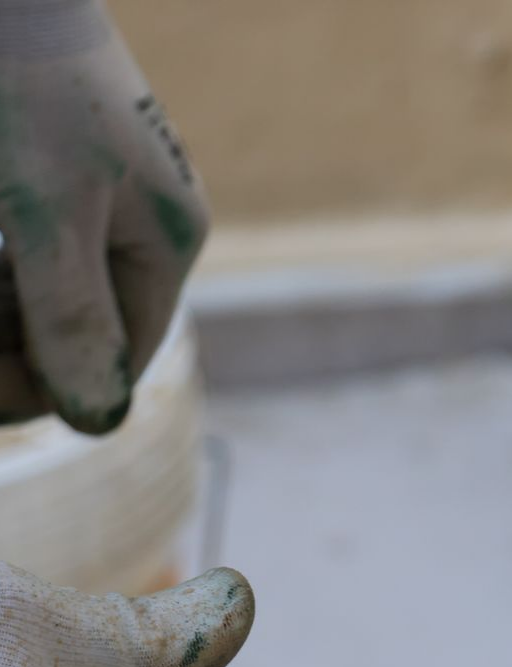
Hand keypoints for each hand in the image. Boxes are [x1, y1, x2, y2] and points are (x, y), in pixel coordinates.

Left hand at [0, 0, 208, 432]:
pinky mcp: (52, 168)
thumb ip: (69, 312)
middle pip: (83, 326)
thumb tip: (98, 421)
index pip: (120, 355)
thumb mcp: (44, 205)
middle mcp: (144, 224)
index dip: (52, 390)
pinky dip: (1, 279)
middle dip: (19, 351)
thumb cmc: (17, 72)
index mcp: (167, 237)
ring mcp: (100, 195)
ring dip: (6, 319)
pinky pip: (29, 253)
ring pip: (48, 292)